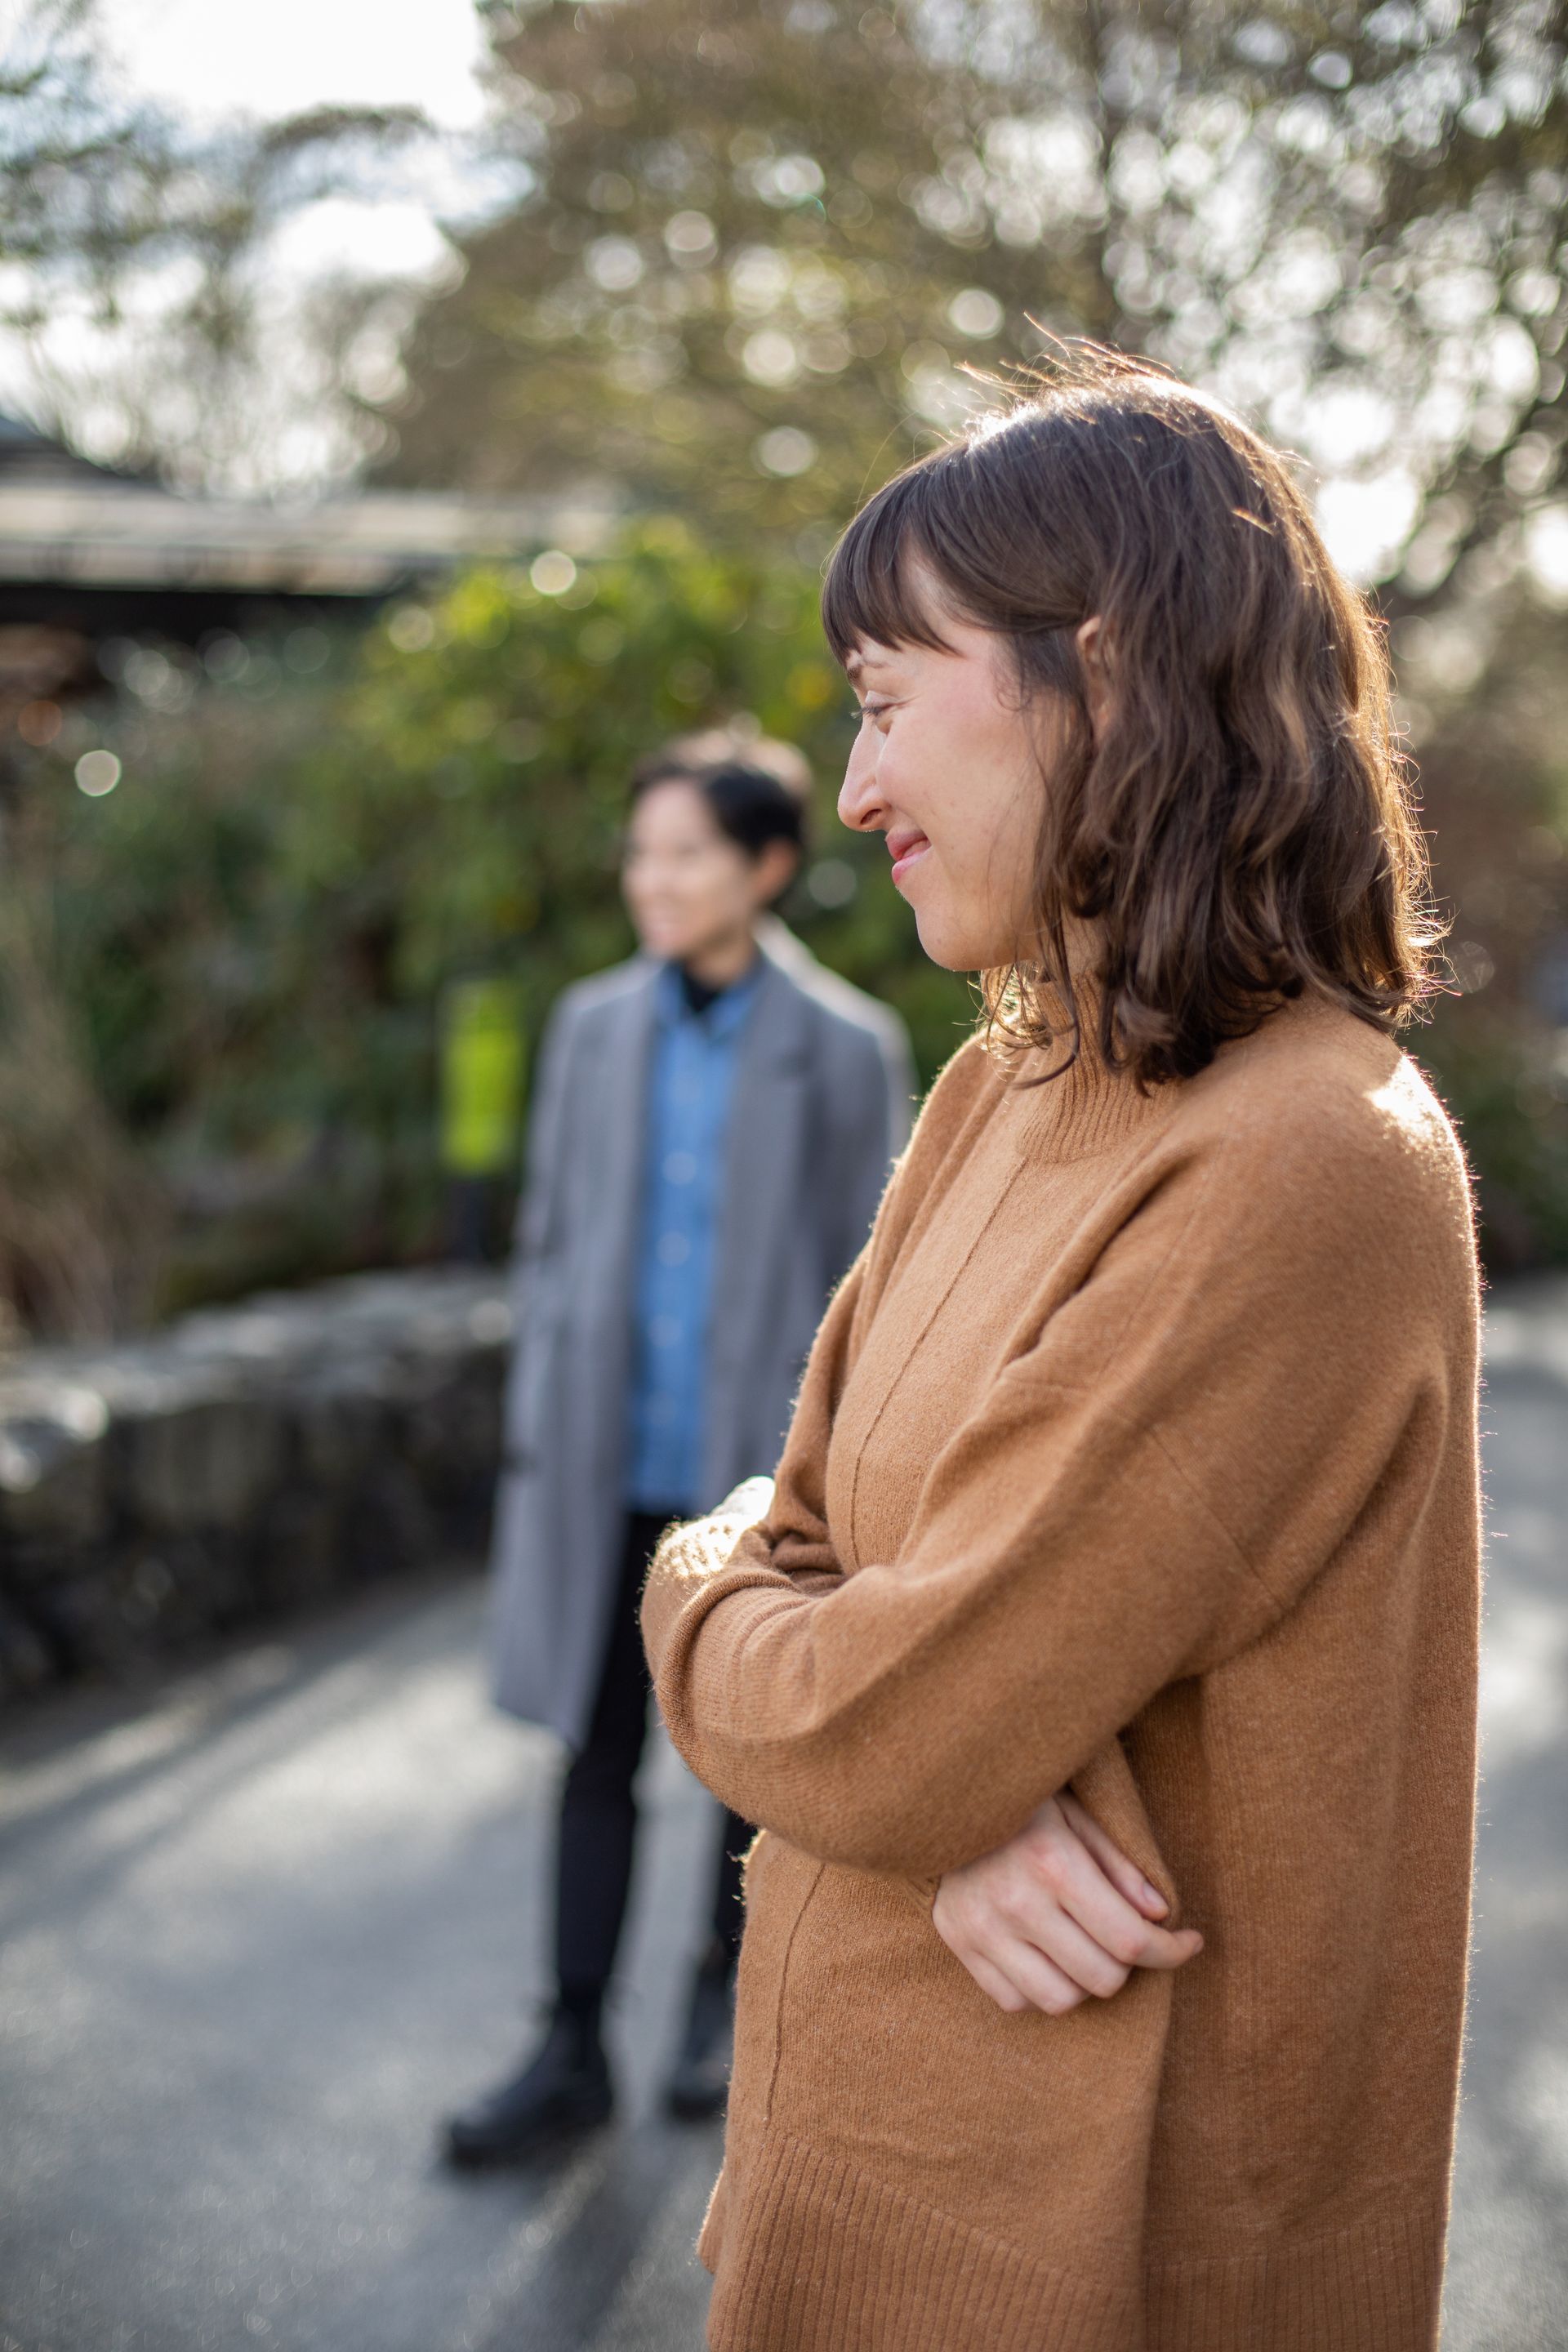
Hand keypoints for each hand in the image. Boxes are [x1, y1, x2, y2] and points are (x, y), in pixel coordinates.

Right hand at [932, 1789, 1202, 2015]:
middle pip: (1102, 1977)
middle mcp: (1015, 1903)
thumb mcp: (1077, 1814)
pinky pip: (1016, 2001)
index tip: (1190, 1942)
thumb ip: (1119, 1865)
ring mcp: (982, 1929)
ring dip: (1085, 1980)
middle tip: (1126, 1935)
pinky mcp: (959, 1945)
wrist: (942, 1796)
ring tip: (1085, 1946)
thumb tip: (1159, 1915)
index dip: (1173, 1951)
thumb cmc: (1022, 1804)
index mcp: (1052, 1863)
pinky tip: (1046, 1954)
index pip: (1129, 1940)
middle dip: (1128, 1963)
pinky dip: (1041, 1987)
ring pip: (1061, 2000)